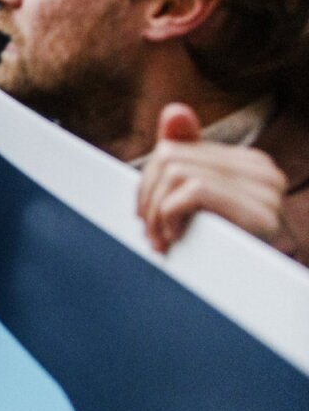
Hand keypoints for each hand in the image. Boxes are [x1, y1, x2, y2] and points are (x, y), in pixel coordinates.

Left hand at [136, 104, 286, 252]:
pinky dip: (171, 216)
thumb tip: (174, 112)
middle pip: (169, 158)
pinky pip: (191, 192)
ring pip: (175, 172)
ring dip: (156, 212)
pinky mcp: (259, 214)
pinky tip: (177, 240)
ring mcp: (265, 191)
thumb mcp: (197, 205)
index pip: (174, 150)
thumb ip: (186, 159)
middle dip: (147, 199)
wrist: (261, 298)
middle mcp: (261, 171)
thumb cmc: (223, 253)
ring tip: (162, 241)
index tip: (147, 218)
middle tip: (149, 234)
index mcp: (249, 164)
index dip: (147, 185)